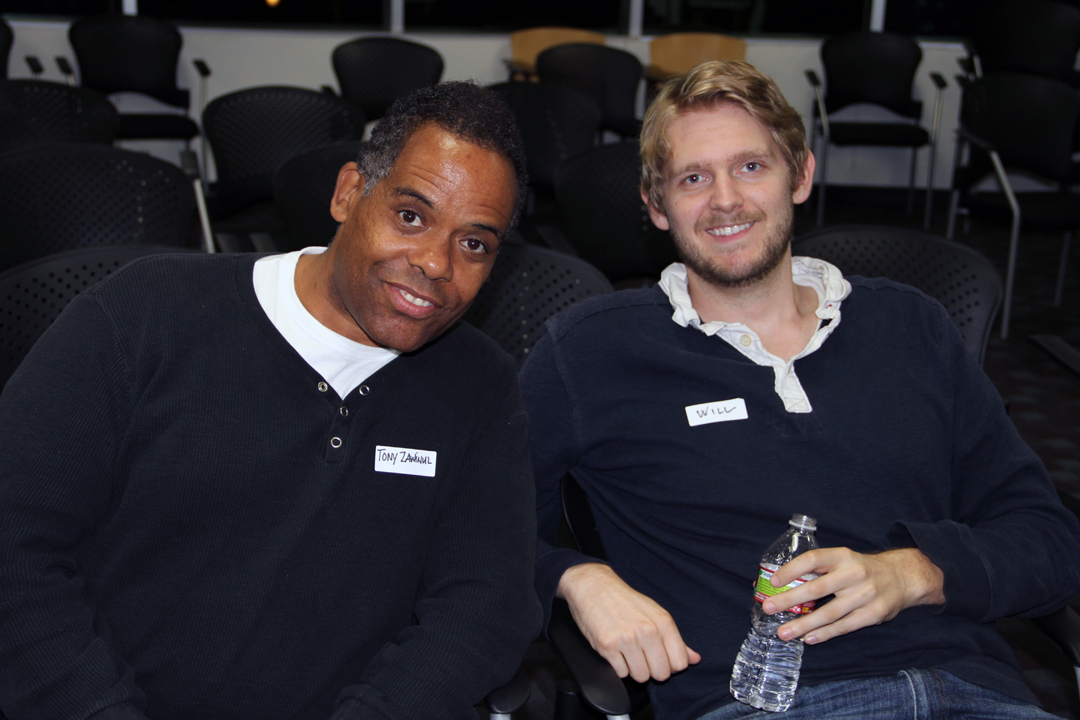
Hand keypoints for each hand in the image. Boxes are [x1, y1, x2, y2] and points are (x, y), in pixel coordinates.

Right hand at [557, 563, 700, 682]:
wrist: (593, 586)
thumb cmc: (624, 600)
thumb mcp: (655, 613)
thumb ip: (676, 639)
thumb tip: (695, 659)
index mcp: (663, 622)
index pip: (680, 663)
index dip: (670, 664)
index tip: (660, 657)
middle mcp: (647, 631)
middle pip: (661, 674)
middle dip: (652, 669)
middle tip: (642, 656)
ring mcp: (626, 639)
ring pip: (641, 677)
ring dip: (634, 669)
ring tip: (628, 652)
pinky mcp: (607, 646)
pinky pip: (621, 673)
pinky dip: (618, 666)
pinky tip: (615, 651)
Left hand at [763, 547, 944, 644]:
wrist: (902, 577)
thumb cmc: (862, 570)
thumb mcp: (843, 560)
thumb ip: (820, 569)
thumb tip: (784, 584)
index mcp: (842, 556)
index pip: (813, 559)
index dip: (791, 570)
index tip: (774, 582)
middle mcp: (853, 573)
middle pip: (816, 589)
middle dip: (789, 600)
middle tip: (768, 608)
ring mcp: (865, 595)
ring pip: (829, 613)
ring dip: (803, 624)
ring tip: (784, 632)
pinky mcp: (873, 614)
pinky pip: (844, 626)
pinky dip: (824, 633)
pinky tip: (808, 638)